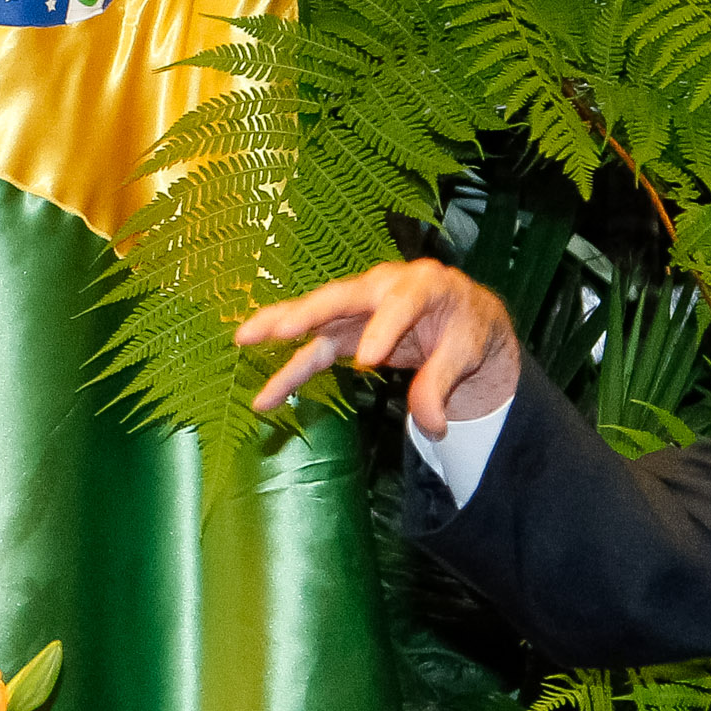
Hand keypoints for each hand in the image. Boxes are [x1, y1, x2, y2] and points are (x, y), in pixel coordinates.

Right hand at [231, 258, 520, 436]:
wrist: (462, 320)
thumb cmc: (467, 328)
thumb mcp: (466, 354)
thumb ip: (441, 384)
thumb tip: (430, 425)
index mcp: (422, 285)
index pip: (400, 304)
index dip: (382, 329)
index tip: (367, 361)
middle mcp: (382, 287)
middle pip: (341, 298)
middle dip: (308, 313)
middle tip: (281, 329)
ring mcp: (359, 307)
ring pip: (316, 317)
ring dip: (279, 328)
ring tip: (243, 339)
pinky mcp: (347, 329)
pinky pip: (315, 348)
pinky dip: (291, 367)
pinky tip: (267, 395)